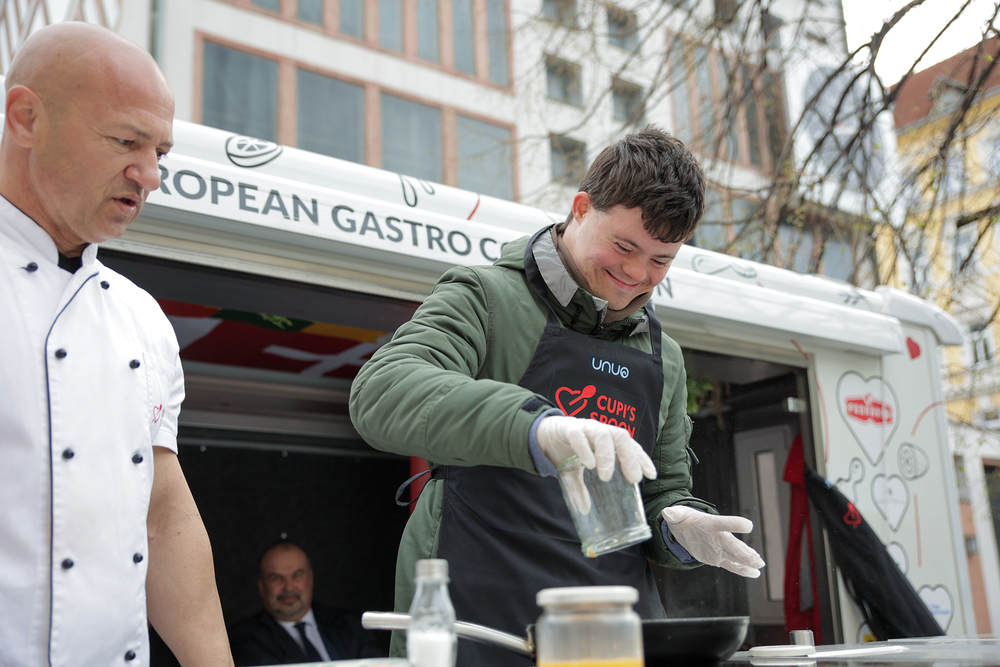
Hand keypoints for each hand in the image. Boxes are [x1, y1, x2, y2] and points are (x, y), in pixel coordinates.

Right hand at [536, 415, 656, 482]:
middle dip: (630, 457)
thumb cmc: (569, 450)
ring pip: (603, 435)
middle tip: (633, 478)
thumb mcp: (578, 470)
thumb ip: (582, 487)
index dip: (642, 458)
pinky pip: (578, 435)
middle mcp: (600, 431)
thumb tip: (584, 510)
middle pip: (621, 437)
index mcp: (608, 440)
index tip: (651, 475)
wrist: (543, 433)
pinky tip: (588, 463)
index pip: (630, 445)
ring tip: (606, 476)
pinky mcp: (567, 428)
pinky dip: (585, 449)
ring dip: (607, 455)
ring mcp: (585, 428)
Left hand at [661, 506, 764, 577]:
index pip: (723, 523)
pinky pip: (731, 565)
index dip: (734, 524)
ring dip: (747, 561)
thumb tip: (666, 512)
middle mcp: (719, 537)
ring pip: (736, 556)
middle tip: (757, 559)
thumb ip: (673, 514)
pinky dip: (742, 570)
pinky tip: (755, 574)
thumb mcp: (677, 515)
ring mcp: (720, 548)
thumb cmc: (684, 519)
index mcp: (710, 524)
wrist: (686, 528)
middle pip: (733, 545)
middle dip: (745, 552)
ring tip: (759, 565)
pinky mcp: (718, 558)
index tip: (748, 525)